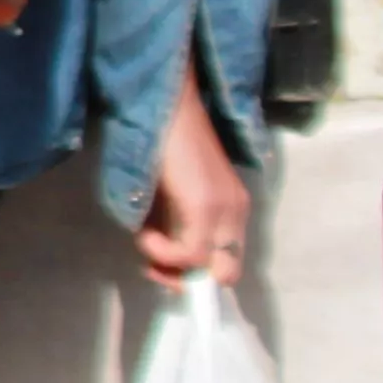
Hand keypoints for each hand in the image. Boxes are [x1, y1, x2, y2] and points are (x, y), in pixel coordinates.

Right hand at [137, 68, 248, 287]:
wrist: (162, 104)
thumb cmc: (159, 141)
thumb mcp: (172, 190)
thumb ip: (173, 219)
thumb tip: (162, 252)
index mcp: (232, 206)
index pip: (229, 260)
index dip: (199, 273)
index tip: (166, 267)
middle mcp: (236, 212)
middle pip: (228, 273)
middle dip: (190, 278)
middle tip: (157, 266)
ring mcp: (224, 210)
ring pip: (210, 268)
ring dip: (172, 265)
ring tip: (147, 243)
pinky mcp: (205, 207)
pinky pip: (191, 253)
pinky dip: (164, 253)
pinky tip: (146, 235)